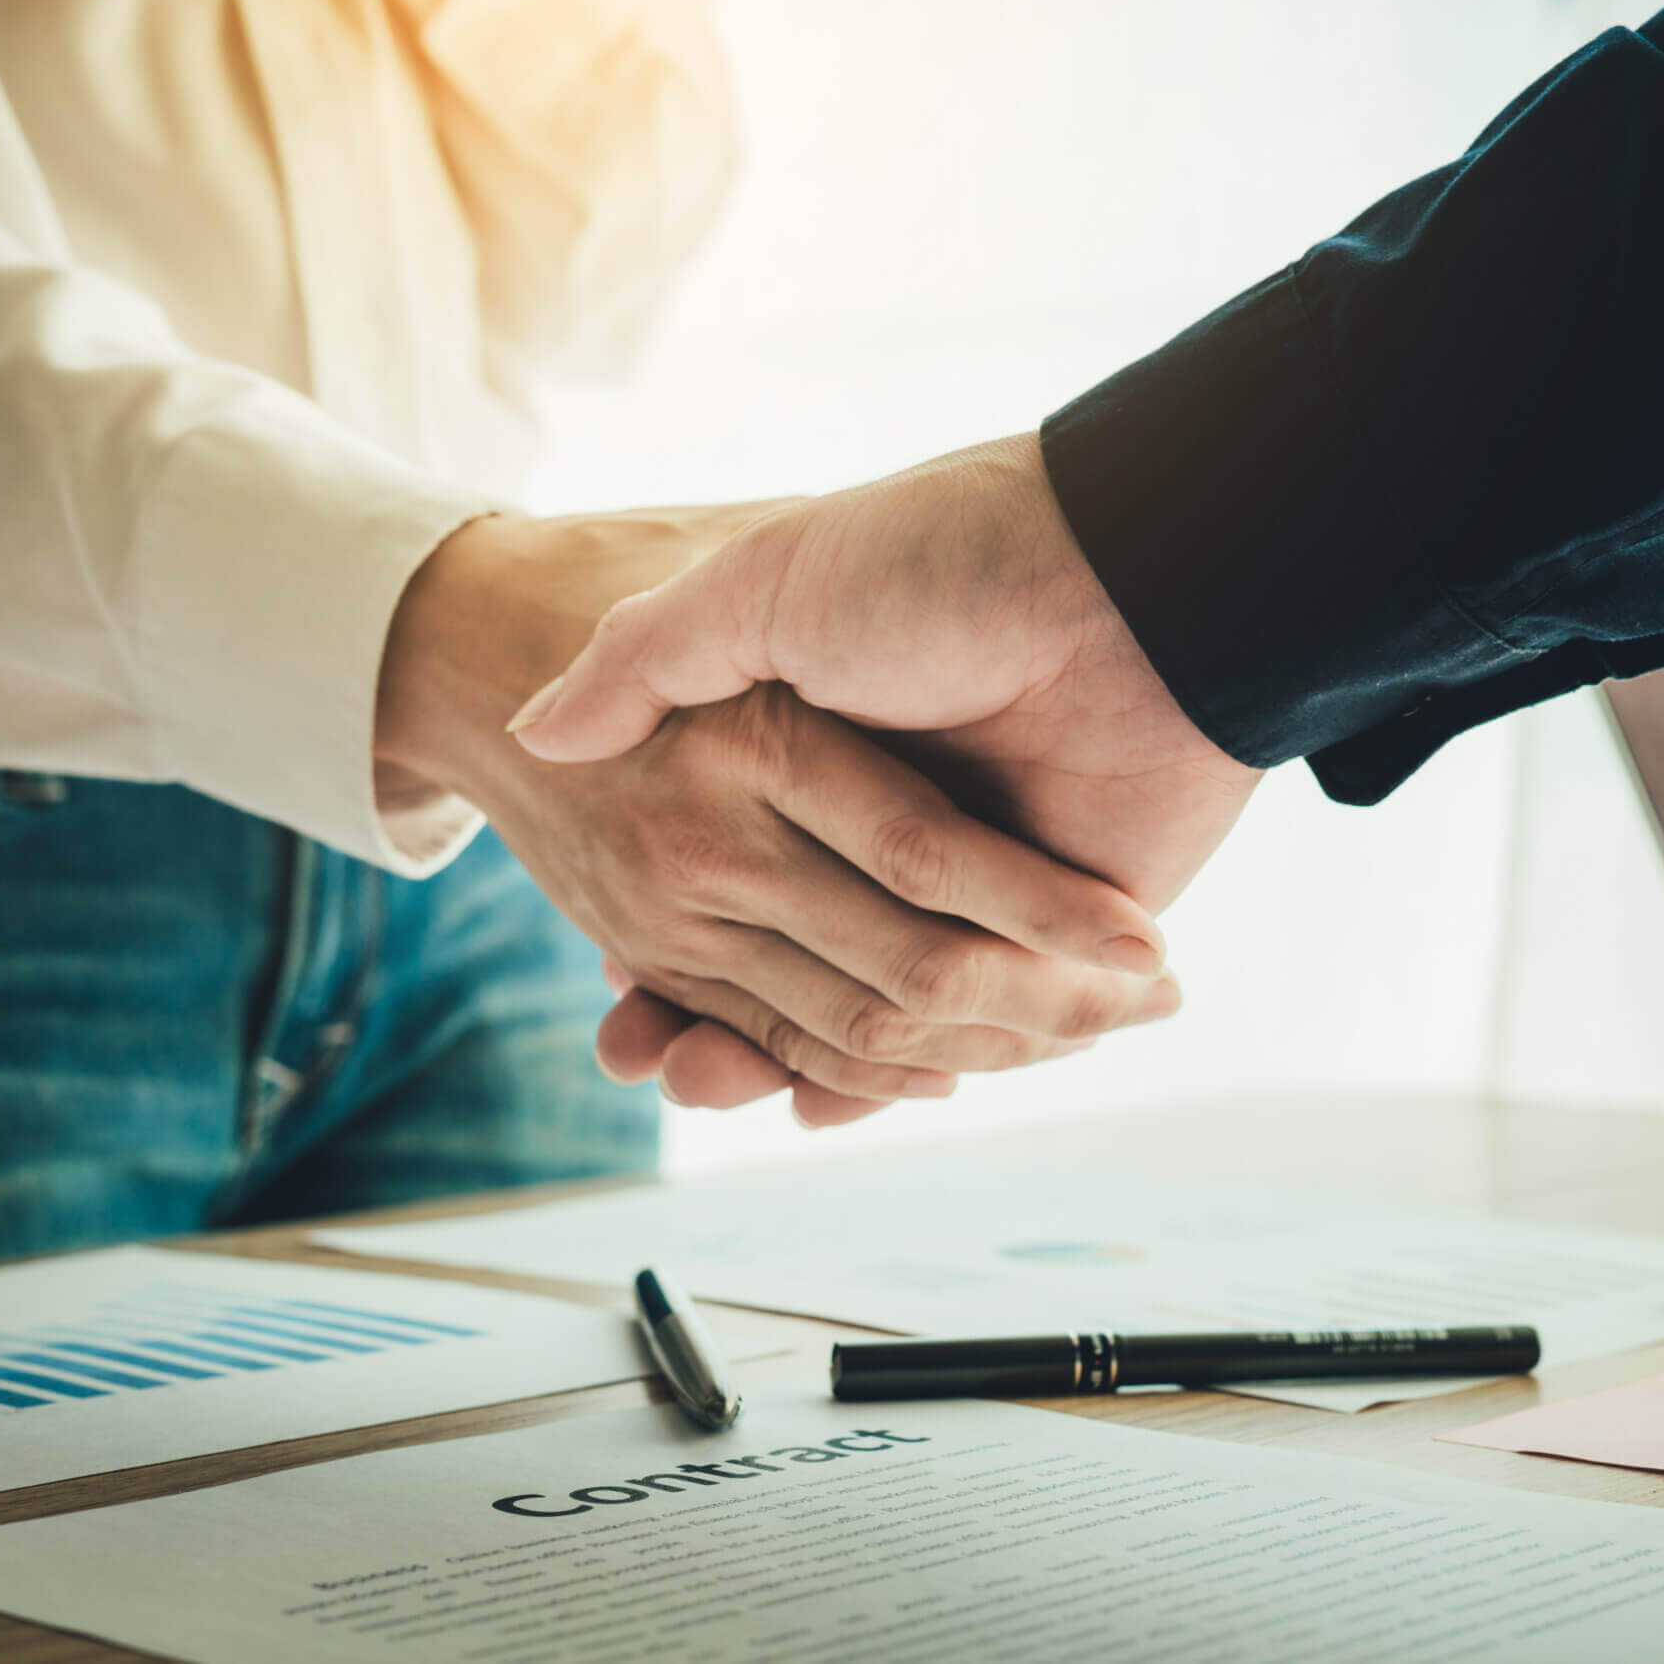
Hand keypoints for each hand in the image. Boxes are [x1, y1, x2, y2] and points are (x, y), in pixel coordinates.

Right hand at [374, 505, 1178, 1128]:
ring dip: (795, 1065)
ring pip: (872, 1015)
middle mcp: (903, 824)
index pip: (728, 877)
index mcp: (830, 752)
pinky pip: (976, 1026)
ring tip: (706, 1083)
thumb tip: (538, 733)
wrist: (1126, 575)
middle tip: (656, 1063)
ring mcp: (985, 884)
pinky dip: (903, 1075)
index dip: (667, 943)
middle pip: (793, 963)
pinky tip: (818, 1103)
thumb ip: (656, 653)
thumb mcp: (769, 582)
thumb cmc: (943, 561)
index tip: (615, 998)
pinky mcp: (1067, 929)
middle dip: (712, 1026)